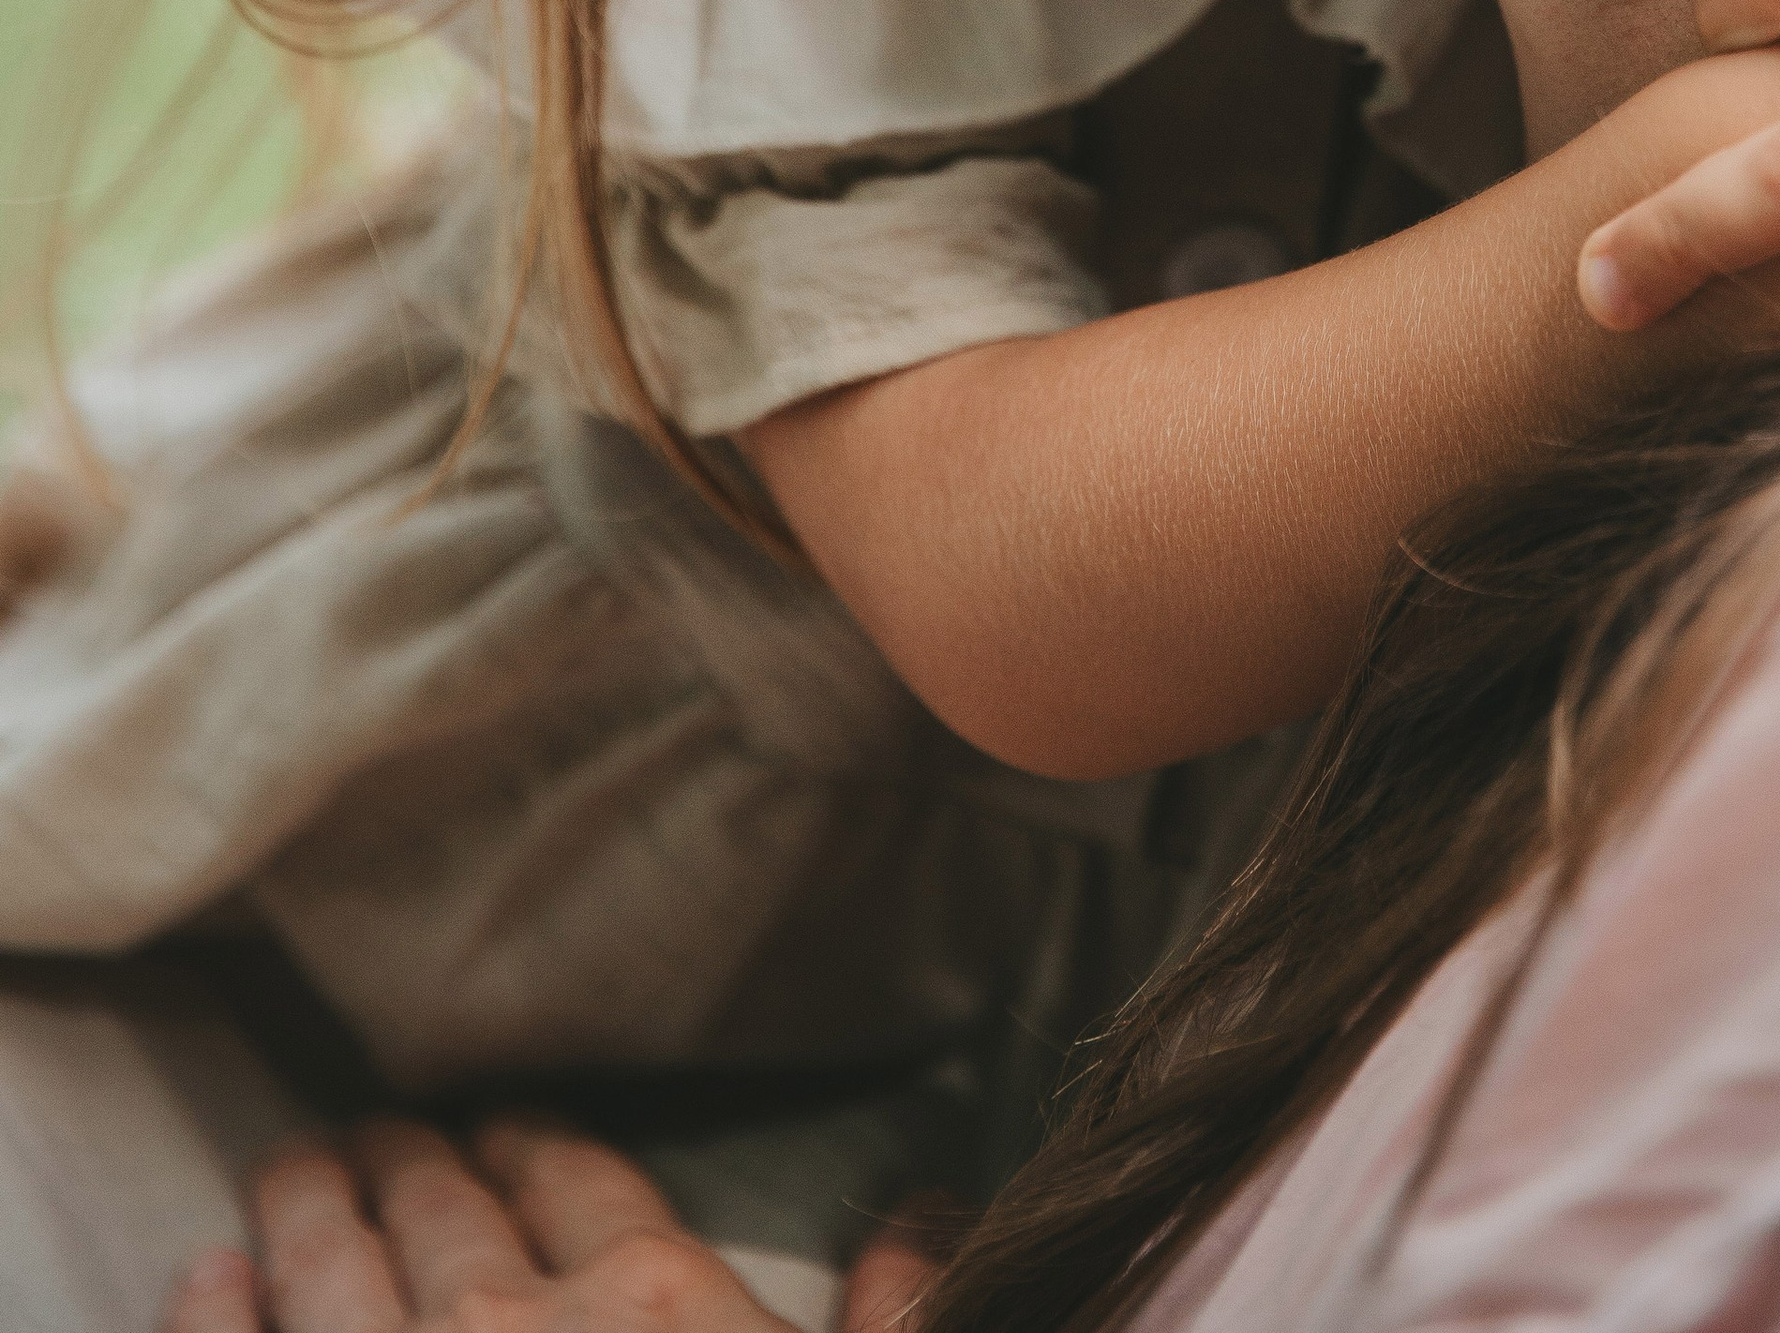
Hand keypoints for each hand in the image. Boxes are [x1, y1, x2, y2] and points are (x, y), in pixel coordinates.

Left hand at [160, 1121, 946, 1332]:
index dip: (531, 1139)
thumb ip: (900, 1313)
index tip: (500, 1120)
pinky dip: (214, 1316)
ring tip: (290, 1171)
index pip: (575, 1175)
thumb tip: (922, 1205)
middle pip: (444, 1210)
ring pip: (331, 1270)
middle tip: (380, 1129)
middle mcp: (512, 1329)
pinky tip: (205, 1277)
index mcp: (658, 1301)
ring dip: (305, 1211)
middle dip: (409, 1162)